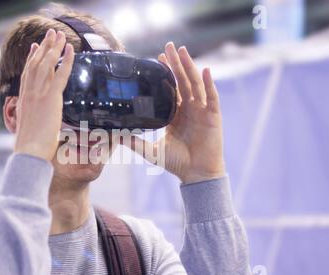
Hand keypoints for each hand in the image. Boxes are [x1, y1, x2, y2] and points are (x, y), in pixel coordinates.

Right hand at [14, 29, 73, 160]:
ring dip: (54, 47)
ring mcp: (39, 94)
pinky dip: (66, 60)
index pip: (28, 74)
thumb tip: (42, 124)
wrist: (29, 152)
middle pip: (36, 64)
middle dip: (44, 47)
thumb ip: (35, 121)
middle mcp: (29, 93)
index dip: (32, 59)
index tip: (35, 47)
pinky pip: (61, 74)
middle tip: (50, 34)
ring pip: (47, 64)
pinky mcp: (50, 98)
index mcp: (23, 100)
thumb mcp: (30, 130)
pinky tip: (71, 50)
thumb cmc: (31, 148)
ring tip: (59, 35)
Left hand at [128, 42, 224, 183]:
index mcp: (176, 114)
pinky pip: (211, 96)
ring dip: (189, 66)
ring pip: (195, 84)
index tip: (158, 58)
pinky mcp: (213, 116)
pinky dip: (208, 83)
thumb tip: (115, 136)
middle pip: (182, 81)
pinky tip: (204, 70)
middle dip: (176, 63)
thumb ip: (134, 142)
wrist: (195, 174)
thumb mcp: (151, 151)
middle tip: (169, 45)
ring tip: (182, 50)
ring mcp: (202, 111)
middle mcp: (189, 109)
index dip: (166, 73)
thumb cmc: (176, 163)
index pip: (171, 88)